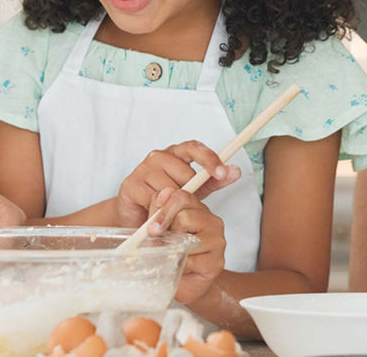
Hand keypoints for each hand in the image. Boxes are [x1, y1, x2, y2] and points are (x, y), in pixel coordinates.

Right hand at [116, 140, 240, 226]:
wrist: (137, 219)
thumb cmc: (167, 201)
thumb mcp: (194, 192)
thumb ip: (213, 181)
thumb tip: (236, 171)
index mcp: (176, 154)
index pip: (194, 147)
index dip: (209, 158)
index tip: (221, 172)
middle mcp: (158, 156)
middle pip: (184, 172)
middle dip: (189, 193)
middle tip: (185, 205)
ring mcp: (143, 168)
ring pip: (169, 187)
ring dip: (172, 204)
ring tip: (169, 213)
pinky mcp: (131, 183)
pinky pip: (153, 198)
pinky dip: (159, 210)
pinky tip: (156, 215)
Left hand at [150, 187, 225, 303]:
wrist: (184, 283)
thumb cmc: (171, 254)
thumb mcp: (160, 231)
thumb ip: (157, 217)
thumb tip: (151, 221)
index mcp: (196, 208)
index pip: (181, 196)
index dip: (163, 207)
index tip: (151, 221)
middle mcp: (210, 221)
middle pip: (183, 215)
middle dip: (165, 228)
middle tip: (154, 237)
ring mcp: (216, 240)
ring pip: (188, 237)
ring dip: (172, 248)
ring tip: (169, 253)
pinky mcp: (216, 261)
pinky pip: (191, 260)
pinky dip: (178, 266)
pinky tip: (178, 268)